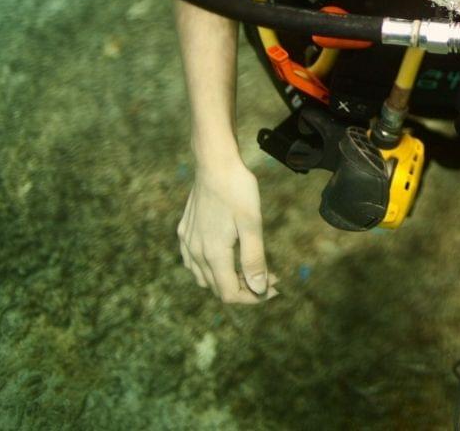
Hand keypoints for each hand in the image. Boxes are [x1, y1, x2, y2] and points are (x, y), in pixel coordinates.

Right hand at [177, 158, 278, 303]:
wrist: (214, 162)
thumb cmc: (237, 190)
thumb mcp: (252, 224)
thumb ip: (254, 258)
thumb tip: (259, 289)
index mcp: (213, 253)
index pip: (229, 293)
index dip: (253, 297)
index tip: (275, 286)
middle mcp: (195, 252)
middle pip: (217, 287)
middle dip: (245, 288)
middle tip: (270, 276)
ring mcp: (187, 241)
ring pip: (203, 277)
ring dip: (227, 279)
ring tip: (250, 268)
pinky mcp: (184, 231)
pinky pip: (193, 262)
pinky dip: (210, 268)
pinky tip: (225, 258)